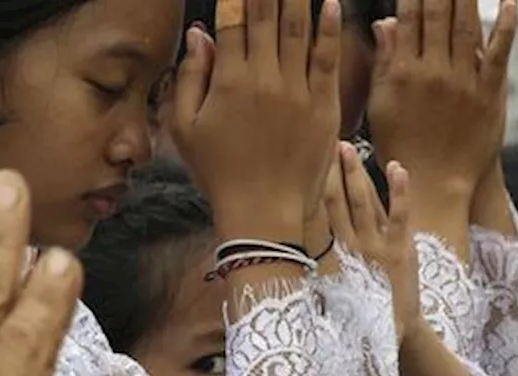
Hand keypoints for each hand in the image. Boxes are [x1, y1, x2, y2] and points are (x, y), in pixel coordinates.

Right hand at [169, 0, 342, 248]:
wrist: (263, 212)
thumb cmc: (219, 173)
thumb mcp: (187, 130)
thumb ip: (190, 78)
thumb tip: (199, 34)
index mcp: (228, 82)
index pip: (231, 20)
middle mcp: (263, 78)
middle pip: (266, 14)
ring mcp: (296, 90)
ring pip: (298, 27)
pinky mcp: (324, 104)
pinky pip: (327, 57)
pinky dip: (329, 27)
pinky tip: (330, 2)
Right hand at [324, 142, 421, 344]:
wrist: (396, 334)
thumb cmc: (362, 316)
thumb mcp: (330, 295)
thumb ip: (315, 273)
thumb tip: (284, 264)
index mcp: (332, 257)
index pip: (319, 215)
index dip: (313, 188)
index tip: (305, 166)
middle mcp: (351, 246)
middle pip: (337, 201)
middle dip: (331, 172)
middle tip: (325, 143)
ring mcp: (377, 245)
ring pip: (363, 201)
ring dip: (354, 173)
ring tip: (346, 147)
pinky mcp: (402, 247)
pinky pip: (398, 213)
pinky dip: (398, 190)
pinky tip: (396, 167)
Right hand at [367, 0, 517, 190]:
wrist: (434, 184)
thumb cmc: (400, 147)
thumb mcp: (381, 106)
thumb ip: (385, 63)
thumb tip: (387, 23)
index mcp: (402, 74)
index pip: (407, 20)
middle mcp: (433, 72)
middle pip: (437, 15)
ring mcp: (463, 81)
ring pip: (466, 26)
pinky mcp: (489, 93)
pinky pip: (499, 53)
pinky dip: (506, 25)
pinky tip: (509, 1)